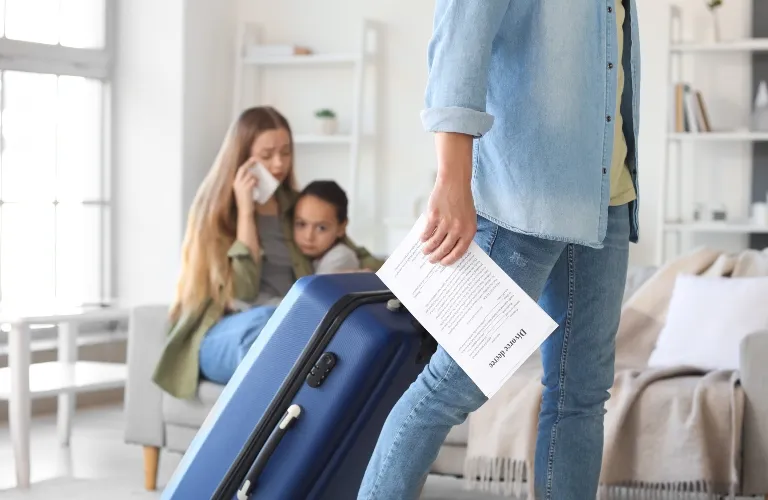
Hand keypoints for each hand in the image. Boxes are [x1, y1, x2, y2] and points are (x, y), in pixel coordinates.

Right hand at [233, 158, 258, 212]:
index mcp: (235, 183)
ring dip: (256, 176)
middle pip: (243, 169)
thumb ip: (246, 183)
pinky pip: (253, 180)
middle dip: (249, 163)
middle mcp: (236, 183)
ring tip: (258, 182)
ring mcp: (241, 185)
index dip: (246, 164)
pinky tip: (258, 185)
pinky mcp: (246, 188)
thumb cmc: (246, 202)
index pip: (240, 170)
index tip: (252, 160)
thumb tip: (254, 176)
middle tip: (256, 159)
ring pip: (250, 174)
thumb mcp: (244, 191)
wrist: (245, 211)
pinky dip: (257, 181)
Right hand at [420, 133, 475, 265]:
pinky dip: (423, 237)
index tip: (443, 263)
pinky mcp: (434, 216)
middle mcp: (458, 229)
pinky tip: (422, 238)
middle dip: (436, 257)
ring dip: (428, 249)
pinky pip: (427, 232)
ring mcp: (446, 223)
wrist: (454, 183)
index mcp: (469, 231)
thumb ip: (462, 232)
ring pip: (434, 243)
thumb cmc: (462, 200)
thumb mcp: (469, 218)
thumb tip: (450, 248)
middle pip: (445, 249)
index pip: (459, 252)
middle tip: (431, 260)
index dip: (450, 260)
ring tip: (424, 250)